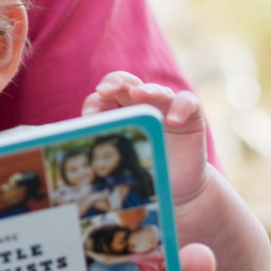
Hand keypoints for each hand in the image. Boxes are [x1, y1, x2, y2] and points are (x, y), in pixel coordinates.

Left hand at [82, 71, 208, 206]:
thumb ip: (106, 149)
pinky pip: (188, 102)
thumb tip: (79, 147)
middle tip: (103, 91)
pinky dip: (180, 107)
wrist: (178, 187)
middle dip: (114, 83)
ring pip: (157, 90)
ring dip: (147, 91)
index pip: (103, 98)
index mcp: (119, 112)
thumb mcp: (121, 161)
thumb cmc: (144, 171)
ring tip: (138, 95)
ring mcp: (166, 107)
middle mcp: (142, 104)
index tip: (88, 117)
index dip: (95, 103)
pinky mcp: (191, 116)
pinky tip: (172, 120)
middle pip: (126, 84)